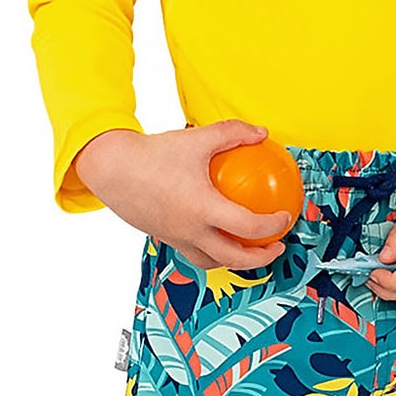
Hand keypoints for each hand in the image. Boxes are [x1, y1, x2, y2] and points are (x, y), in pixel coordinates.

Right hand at [75, 121, 293, 271]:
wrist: (111, 168)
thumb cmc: (155, 153)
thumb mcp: (197, 138)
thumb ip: (232, 133)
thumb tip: (261, 132)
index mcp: (203, 209)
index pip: (248, 228)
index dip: (272, 227)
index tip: (284, 218)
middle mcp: (190, 230)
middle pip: (233, 259)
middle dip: (260, 259)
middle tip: (276, 248)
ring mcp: (175, 238)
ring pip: (210, 262)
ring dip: (233, 262)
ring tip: (247, 251)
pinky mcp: (163, 237)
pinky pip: (191, 251)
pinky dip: (209, 249)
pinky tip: (215, 232)